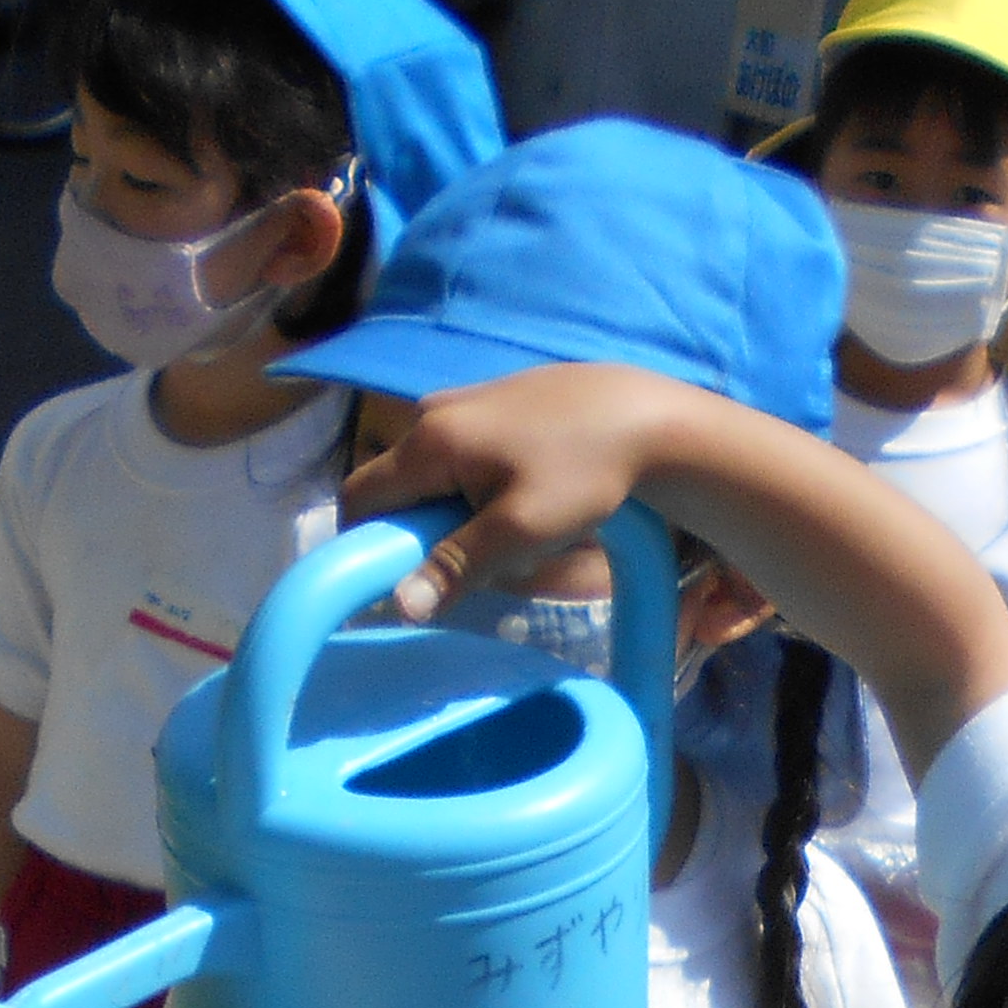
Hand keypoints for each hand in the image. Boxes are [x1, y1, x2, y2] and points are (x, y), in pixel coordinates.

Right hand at [340, 363, 698, 618]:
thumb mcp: (521, 531)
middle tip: (473, 565)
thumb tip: (401, 607)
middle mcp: (434, 411)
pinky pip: (461, 456)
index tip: (403, 581)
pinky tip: (525, 500)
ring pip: (431, 474)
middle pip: (396, 487)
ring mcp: (464, 401)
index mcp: (429, 439)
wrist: (648, 418)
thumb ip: (456, 565)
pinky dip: (476, 488)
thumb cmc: (586, 474)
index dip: (369, 546)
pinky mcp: (494, 401)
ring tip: (510, 534)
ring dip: (454, 514)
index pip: (360, 498)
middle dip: (421, 533)